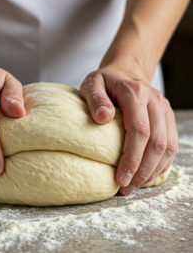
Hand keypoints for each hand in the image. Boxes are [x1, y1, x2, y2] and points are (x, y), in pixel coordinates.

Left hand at [80, 67, 177, 195]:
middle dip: (142, 170)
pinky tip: (148, 175)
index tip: (120, 178)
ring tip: (134, 186)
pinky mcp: (167, 117)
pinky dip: (161, 163)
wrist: (124, 73)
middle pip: (156, 142)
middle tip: (126, 189)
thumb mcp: (92, 83)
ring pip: (167, 146)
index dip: (132, 157)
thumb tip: (103, 119)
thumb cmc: (104, 81)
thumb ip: (95, 99)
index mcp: (135, 92)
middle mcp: (155, 101)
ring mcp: (164, 109)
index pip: (139, 130)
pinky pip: (171, 144)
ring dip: (153, 170)